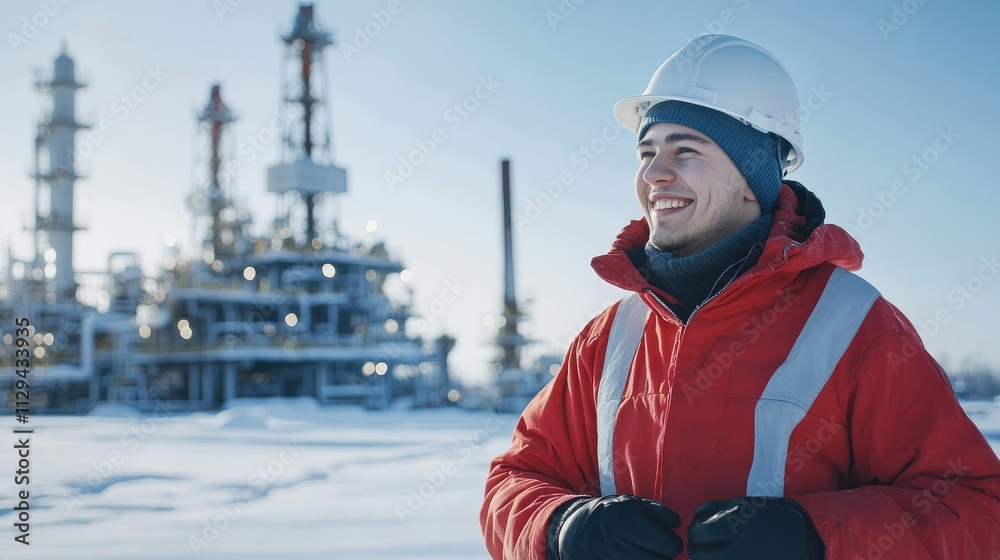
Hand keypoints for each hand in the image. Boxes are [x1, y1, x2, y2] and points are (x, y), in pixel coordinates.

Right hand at [547, 494, 683, 559]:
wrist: (573, 532)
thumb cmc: (608, 516)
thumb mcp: (631, 503)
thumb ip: (658, 511)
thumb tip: (677, 523)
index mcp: (631, 523)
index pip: (672, 546)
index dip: (669, 542)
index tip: (661, 539)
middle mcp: (623, 545)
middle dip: (660, 555)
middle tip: (648, 547)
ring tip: (639, 553)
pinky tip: (629, 557)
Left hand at [687, 497, 823, 559]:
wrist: (806, 538)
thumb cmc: (773, 517)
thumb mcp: (746, 505)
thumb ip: (716, 509)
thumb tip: (696, 515)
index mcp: (734, 528)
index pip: (696, 533)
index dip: (696, 531)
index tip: (703, 531)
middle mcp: (736, 551)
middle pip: (698, 554)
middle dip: (698, 548)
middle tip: (707, 544)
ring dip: (708, 558)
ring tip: (717, 552)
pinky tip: (728, 557)